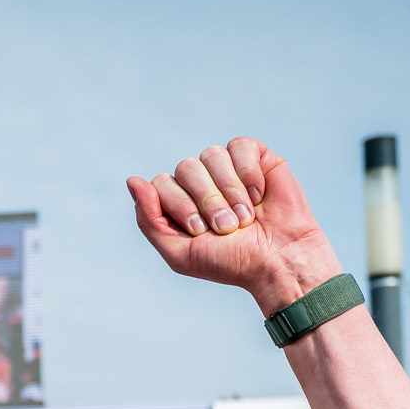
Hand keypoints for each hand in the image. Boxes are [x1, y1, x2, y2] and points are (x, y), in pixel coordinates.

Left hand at [127, 138, 341, 311]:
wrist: (278, 262)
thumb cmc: (230, 263)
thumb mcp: (179, 253)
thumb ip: (149, 220)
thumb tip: (132, 180)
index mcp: (179, 202)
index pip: (161, 183)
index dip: (179, 205)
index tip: (200, 232)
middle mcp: (201, 182)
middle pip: (185, 167)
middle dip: (206, 201)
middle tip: (227, 227)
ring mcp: (228, 168)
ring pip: (211, 155)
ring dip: (228, 191)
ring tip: (245, 217)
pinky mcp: (257, 158)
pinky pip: (239, 146)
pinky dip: (248, 172)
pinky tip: (259, 195)